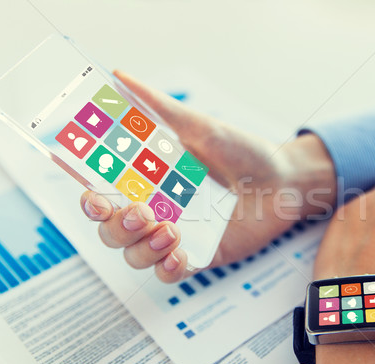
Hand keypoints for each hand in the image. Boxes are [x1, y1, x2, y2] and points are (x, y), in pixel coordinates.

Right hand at [81, 71, 335, 282]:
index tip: (95, 198)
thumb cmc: (242, 150)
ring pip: (135, 257)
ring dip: (143, 248)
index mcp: (147, 183)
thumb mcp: (199, 126)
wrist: (283, 179)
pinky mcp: (198, 257)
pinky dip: (168, 268)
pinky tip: (180, 254)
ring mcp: (175, 237)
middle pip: (111, 233)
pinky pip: (169, 275)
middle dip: (117, 228)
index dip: (91, 203)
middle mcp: (155, 212)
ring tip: (171, 230)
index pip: (103, 199)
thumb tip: (119, 77)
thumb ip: (159, 107)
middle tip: (142, 213)